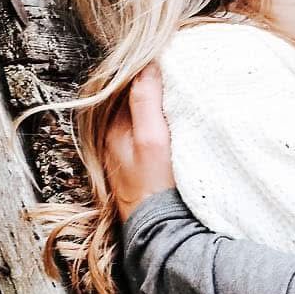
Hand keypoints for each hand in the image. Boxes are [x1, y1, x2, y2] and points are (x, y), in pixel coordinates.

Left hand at [104, 69, 174, 219]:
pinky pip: (149, 138)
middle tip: (177, 73)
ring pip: (142, 120)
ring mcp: (128, 158)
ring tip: (180, 95)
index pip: (128, 88)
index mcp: (114, 130)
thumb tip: (145, 64)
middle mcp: (116, 142)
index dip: (146, 71)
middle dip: (152, 87)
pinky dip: (161, 127)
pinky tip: (177, 126)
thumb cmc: (155, 188)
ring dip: (158, 107)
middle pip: (133, 103)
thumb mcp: (151, 139)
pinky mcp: (143, 172)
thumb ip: (145, 102)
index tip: (169, 60)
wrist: (162, 233)